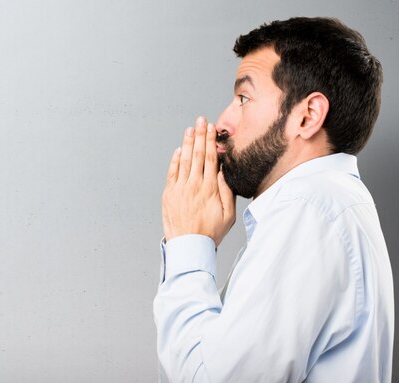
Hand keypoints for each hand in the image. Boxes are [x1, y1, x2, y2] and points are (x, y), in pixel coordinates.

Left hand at [162, 116, 235, 246]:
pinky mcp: (169, 194)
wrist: (189, 246)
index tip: (212, 129)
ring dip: (188, 143)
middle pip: (197, 155)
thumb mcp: (228, 214)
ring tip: (190, 129)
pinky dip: (175, 160)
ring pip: (184, 161)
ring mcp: (180, 189)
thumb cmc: (210, 232)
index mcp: (210, 189)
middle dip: (200, 136)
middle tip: (201, 120)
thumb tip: (223, 171)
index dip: (210, 142)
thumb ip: (227, 191)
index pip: (210, 159)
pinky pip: (172, 173)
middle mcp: (194, 186)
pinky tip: (179, 150)